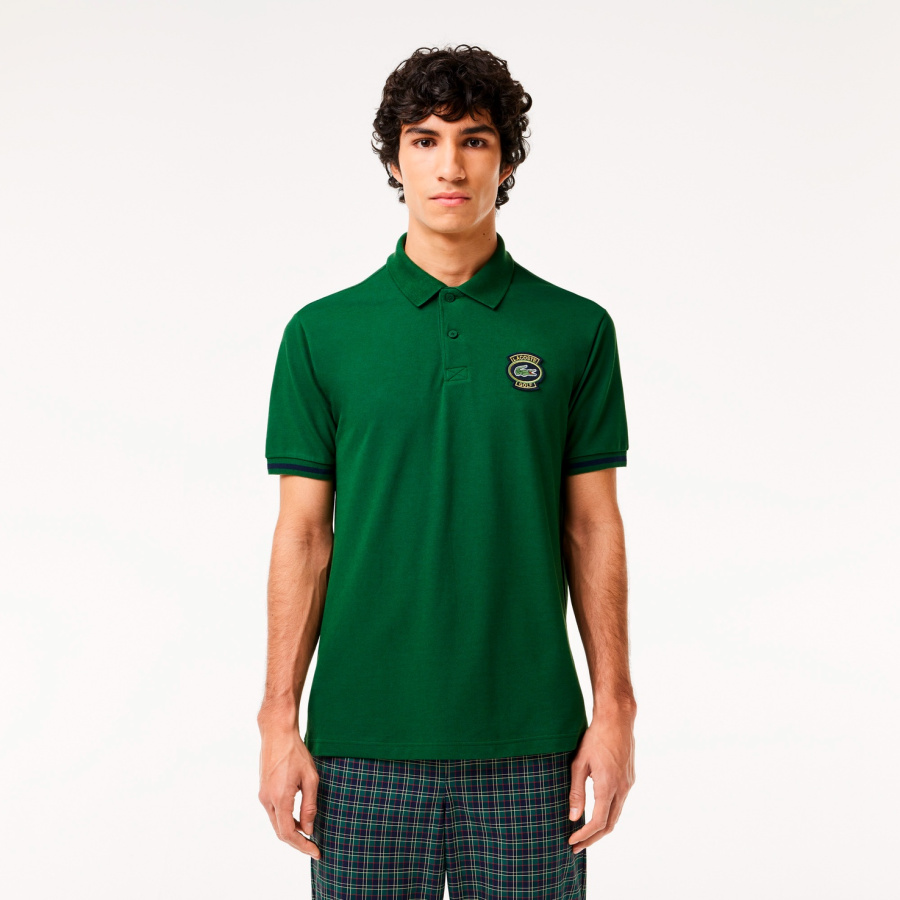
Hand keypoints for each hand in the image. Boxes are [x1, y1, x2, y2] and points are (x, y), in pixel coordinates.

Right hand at [258, 723, 321, 858]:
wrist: (276, 733)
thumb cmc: (295, 752)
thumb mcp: (310, 778)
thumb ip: (310, 805)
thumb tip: (308, 829)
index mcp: (280, 798)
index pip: (288, 833)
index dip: (302, 846)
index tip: (316, 852)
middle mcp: (267, 800)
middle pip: (280, 832)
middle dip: (297, 842)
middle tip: (314, 847)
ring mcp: (263, 795)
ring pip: (276, 823)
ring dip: (291, 831)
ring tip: (308, 834)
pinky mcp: (263, 790)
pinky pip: (274, 812)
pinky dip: (286, 820)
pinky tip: (298, 818)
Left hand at [567, 703, 635, 853]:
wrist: (617, 719)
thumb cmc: (595, 738)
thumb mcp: (579, 763)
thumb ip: (576, 791)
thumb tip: (573, 817)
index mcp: (607, 786)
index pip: (597, 822)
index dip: (584, 835)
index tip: (572, 841)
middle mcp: (622, 789)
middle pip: (609, 825)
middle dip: (592, 839)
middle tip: (577, 846)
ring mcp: (628, 784)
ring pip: (616, 815)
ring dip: (601, 829)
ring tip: (585, 835)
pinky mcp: (629, 779)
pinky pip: (620, 804)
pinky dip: (608, 815)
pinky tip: (597, 813)